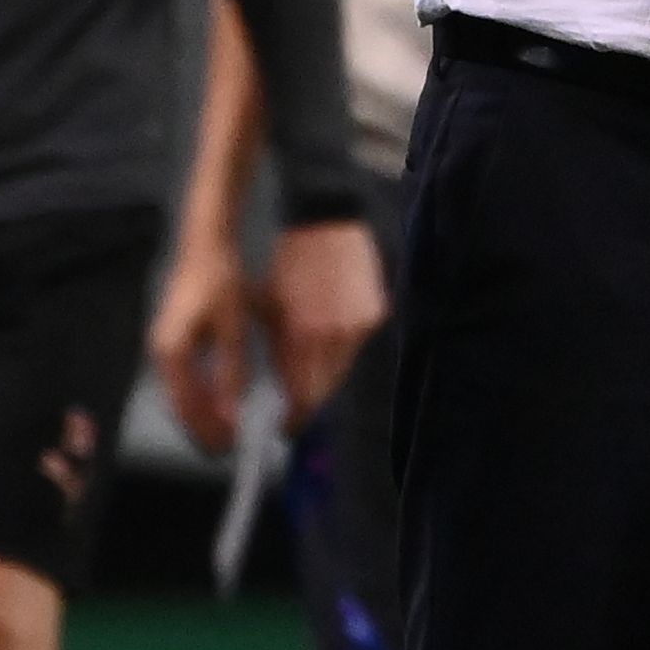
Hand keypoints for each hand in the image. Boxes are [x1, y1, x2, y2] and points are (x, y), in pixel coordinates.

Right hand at [150, 241, 250, 456]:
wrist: (206, 245)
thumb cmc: (218, 281)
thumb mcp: (231, 330)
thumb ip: (230, 372)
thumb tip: (232, 410)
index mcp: (171, 352)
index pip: (187, 405)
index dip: (206, 429)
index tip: (225, 447)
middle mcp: (161, 352)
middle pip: (179, 403)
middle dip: (201, 427)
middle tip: (225, 448)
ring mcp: (164, 346)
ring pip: (180, 393)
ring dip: (200, 413)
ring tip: (222, 432)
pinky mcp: (172, 339)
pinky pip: (182, 378)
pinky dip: (198, 395)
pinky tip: (215, 402)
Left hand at [260, 217, 386, 421]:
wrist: (326, 223)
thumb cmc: (291, 263)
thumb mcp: (273, 306)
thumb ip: (280, 347)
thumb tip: (285, 382)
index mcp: (305, 332)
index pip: (303, 393)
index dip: (294, 415)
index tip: (284, 426)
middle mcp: (337, 334)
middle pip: (326, 388)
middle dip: (309, 400)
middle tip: (296, 410)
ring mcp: (361, 325)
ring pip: (342, 369)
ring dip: (324, 376)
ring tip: (308, 376)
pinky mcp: (376, 314)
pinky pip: (356, 346)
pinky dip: (342, 350)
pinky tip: (328, 343)